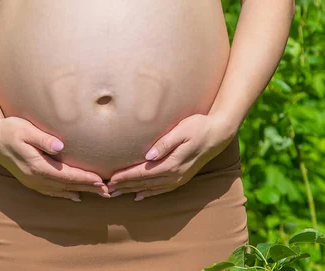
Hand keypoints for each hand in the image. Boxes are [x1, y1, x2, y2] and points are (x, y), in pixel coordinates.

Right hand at [0, 116, 110, 201]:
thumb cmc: (9, 128)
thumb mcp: (25, 129)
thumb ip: (43, 138)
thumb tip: (60, 146)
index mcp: (36, 166)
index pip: (66, 175)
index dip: (85, 179)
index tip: (101, 180)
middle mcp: (35, 177)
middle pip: (67, 186)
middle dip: (88, 188)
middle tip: (108, 191)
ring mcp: (32, 181)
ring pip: (60, 190)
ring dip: (80, 191)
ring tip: (98, 193)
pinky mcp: (30, 180)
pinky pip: (51, 191)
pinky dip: (65, 194)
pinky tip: (75, 196)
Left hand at [107, 113, 237, 200]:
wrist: (218, 134)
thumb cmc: (198, 126)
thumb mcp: (182, 130)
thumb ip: (165, 143)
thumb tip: (148, 156)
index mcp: (172, 163)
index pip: (143, 172)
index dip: (125, 176)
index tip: (110, 179)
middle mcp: (174, 175)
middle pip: (144, 183)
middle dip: (124, 186)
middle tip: (106, 189)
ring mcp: (178, 178)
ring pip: (150, 188)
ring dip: (133, 191)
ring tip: (116, 193)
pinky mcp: (182, 178)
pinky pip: (161, 190)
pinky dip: (148, 194)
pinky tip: (139, 196)